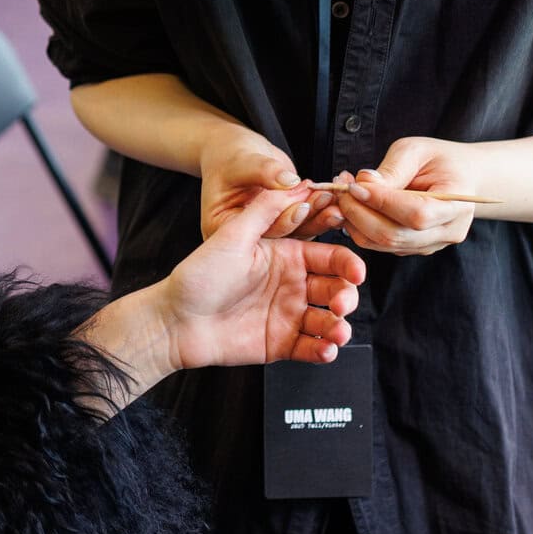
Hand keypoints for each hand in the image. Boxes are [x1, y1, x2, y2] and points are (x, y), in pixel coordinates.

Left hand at [158, 189, 364, 369]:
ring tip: (336, 332)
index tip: (357, 272)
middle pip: (336, 289)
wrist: (175, 319)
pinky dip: (324, 350)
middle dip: (346, 297)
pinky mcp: (281, 343)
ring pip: (328, 320)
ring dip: (339, 326)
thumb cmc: (199, 275)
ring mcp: (288, 315)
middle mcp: (291, 284)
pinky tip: (326, 350)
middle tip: (341, 305)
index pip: (330, 257)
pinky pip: (312, 348)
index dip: (348, 264)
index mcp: (285, 255)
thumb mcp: (231, 235)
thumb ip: (265, 209)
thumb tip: (299, 183)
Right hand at [196, 128, 339, 240]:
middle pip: (280, 235)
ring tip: (333, 197)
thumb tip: (289, 180)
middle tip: (325, 200)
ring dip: (317, 215)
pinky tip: (334, 198)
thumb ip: (264, 171)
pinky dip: (319, 209)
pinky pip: (305, 221)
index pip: (257, 230)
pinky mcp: (284, 222)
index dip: (282, 218)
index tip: (301, 204)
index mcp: (225, 227)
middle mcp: (247, 236)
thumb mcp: (242, 162)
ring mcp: (268, 231)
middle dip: (305, 217)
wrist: (235, 153)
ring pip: (297, 231)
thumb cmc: (229, 156)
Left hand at [332, 137, 479, 255]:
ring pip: (383, 243)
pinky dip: (359, 227)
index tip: (354, 186)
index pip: (416, 213)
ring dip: (354, 221)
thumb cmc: (438, 160)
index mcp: (457, 204)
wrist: (459, 176)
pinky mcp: (412, 248)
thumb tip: (363, 183)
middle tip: (341, 190)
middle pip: (395, 235)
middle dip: (359, 214)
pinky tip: (353, 205)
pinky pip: (380, 245)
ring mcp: (430, 244)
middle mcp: (447, 231)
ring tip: (343, 194)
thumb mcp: (416, 151)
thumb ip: (392, 169)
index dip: (381, 202)